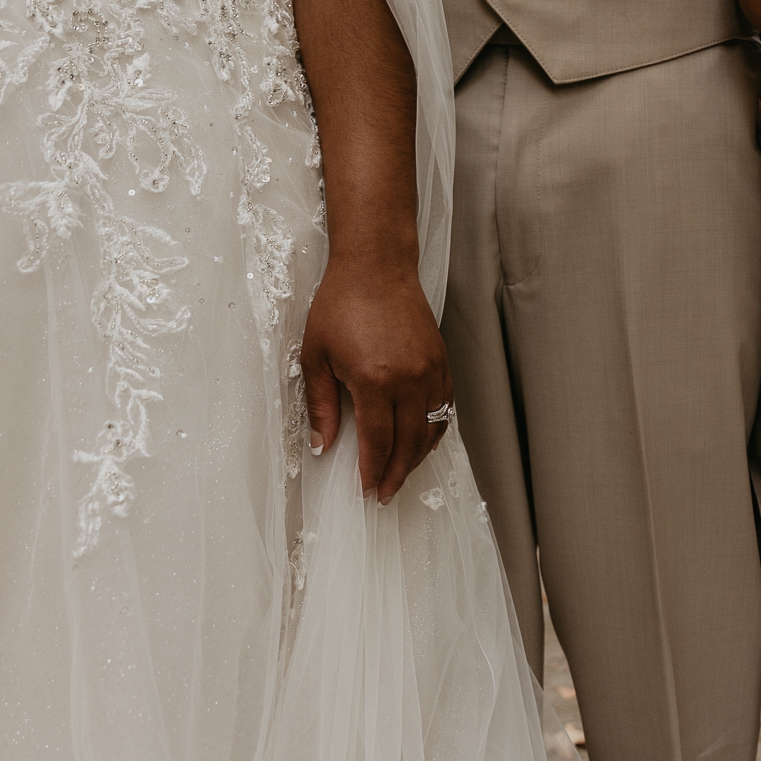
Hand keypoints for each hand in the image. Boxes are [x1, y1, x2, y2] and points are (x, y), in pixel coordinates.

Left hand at [298, 259, 452, 503]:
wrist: (375, 266)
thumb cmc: (340, 305)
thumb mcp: (315, 356)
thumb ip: (321, 406)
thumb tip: (323, 446)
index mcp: (375, 380)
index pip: (378, 442)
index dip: (372, 471)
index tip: (366, 491)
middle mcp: (410, 379)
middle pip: (409, 443)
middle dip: (396, 474)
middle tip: (385, 494)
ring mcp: (431, 370)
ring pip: (432, 429)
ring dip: (417, 457)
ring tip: (401, 474)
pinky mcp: (441, 361)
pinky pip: (445, 407)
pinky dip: (435, 430)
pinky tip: (423, 442)